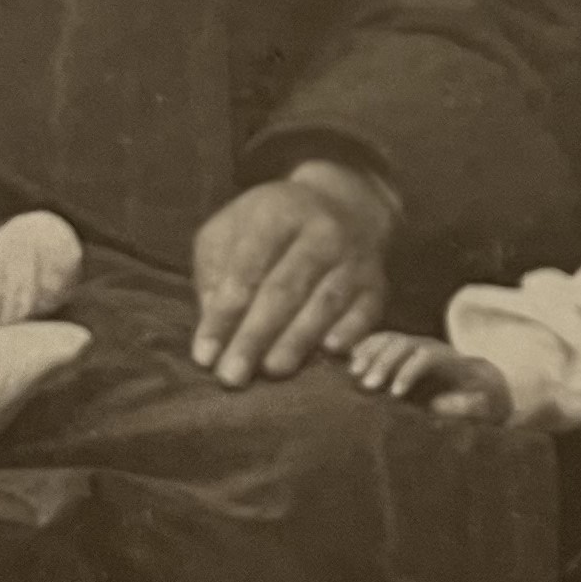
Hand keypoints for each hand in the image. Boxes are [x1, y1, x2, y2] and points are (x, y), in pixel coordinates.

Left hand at [190, 157, 394, 386]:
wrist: (346, 204)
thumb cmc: (272, 227)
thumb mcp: (233, 231)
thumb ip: (215, 274)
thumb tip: (212, 332)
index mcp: (277, 214)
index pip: (246, 269)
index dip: (224, 315)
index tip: (204, 356)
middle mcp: (320, 233)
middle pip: (285, 289)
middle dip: (255, 336)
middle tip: (231, 377)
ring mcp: (353, 258)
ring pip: (325, 303)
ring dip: (297, 341)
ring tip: (271, 371)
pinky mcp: (376, 284)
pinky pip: (365, 312)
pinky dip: (350, 332)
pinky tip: (330, 352)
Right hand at [346, 330, 513, 426]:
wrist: (478, 384)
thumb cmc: (481, 399)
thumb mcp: (485, 405)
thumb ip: (472, 406)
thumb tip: (459, 404)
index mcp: (450, 360)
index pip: (427, 355)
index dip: (409, 371)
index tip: (395, 394)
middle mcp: (429, 347)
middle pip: (404, 344)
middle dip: (384, 363)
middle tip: (367, 386)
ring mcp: (414, 347)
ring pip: (389, 341)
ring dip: (369, 355)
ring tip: (352, 375)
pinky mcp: (400, 353)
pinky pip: (379, 343)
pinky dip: (363, 349)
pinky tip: (346, 362)